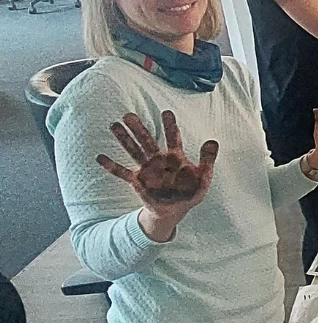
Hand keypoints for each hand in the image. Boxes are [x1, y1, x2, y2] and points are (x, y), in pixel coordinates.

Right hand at [96, 111, 217, 240]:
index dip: (170, 126)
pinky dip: (112, 166)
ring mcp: (147, 169)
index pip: (173, 137)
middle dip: (139, 128)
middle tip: (128, 114)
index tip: (166, 112)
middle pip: (147, 140)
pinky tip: (100, 157)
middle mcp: (159, 159)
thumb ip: (207, 160)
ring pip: (134, 151)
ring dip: (124, 139)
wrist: (176, 210)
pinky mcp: (138, 181)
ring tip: (114, 125)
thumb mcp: (204, 177)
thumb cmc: (191, 191)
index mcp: (176, 157)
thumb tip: (213, 141)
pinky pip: (123, 172)